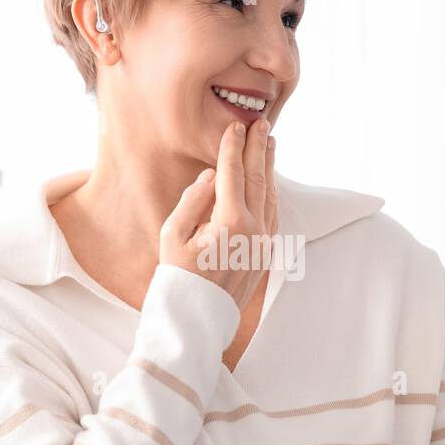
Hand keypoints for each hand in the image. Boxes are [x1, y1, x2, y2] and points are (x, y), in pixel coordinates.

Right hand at [159, 117, 276, 309]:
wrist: (195, 320)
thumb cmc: (176, 278)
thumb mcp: (172, 235)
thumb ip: (193, 200)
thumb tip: (212, 176)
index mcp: (230, 222)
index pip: (233, 174)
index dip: (233, 147)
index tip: (235, 126)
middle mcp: (253, 230)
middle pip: (258, 179)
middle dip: (258, 149)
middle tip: (261, 124)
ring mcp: (263, 243)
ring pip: (270, 195)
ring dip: (268, 167)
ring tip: (268, 143)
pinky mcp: (265, 254)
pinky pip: (272, 214)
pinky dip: (270, 192)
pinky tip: (268, 180)